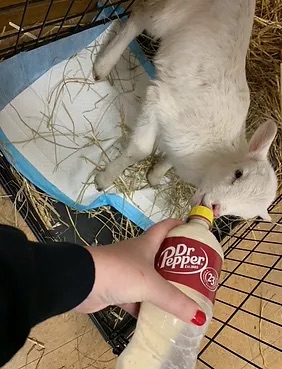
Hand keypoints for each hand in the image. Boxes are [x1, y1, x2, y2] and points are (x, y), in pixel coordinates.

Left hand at [75, 219, 205, 325]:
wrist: (82, 283)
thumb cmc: (119, 271)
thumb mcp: (150, 284)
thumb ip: (174, 300)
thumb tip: (199, 317)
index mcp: (146, 244)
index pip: (165, 228)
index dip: (179, 226)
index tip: (195, 233)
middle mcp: (136, 255)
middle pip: (161, 256)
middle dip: (177, 264)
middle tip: (196, 276)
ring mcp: (125, 273)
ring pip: (149, 280)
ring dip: (162, 289)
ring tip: (182, 299)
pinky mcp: (116, 290)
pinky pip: (137, 300)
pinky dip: (146, 308)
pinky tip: (157, 318)